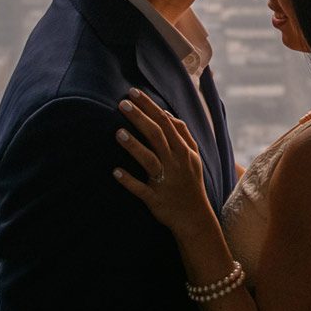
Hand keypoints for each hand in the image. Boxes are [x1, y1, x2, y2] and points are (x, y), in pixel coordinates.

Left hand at [111, 88, 208, 235]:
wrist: (195, 218)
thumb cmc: (190, 183)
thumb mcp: (193, 156)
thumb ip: (182, 134)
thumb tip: (167, 114)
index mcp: (184, 151)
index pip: (166, 123)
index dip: (150, 107)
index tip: (133, 92)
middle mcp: (175, 163)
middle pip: (157, 136)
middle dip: (140, 118)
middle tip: (122, 103)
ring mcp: (165, 182)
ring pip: (150, 161)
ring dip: (134, 147)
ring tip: (118, 133)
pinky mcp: (156, 200)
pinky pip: (142, 189)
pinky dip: (129, 181)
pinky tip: (115, 171)